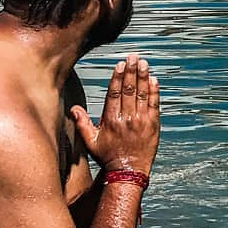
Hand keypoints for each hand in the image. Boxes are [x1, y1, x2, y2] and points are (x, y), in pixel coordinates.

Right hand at [70, 54, 159, 174]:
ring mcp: (141, 121)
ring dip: (143, 77)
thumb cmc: (108, 156)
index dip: (117, 78)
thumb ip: (82, 123)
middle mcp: (126, 118)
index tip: (119, 65)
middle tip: (132, 57)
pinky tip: (154, 80)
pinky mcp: (153, 124)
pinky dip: (154, 91)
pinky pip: (154, 104)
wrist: (128, 171)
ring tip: (143, 63)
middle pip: (129, 90)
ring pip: (142, 94)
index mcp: (110, 120)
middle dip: (130, 71)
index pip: (114, 94)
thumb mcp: (90, 142)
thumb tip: (73, 108)